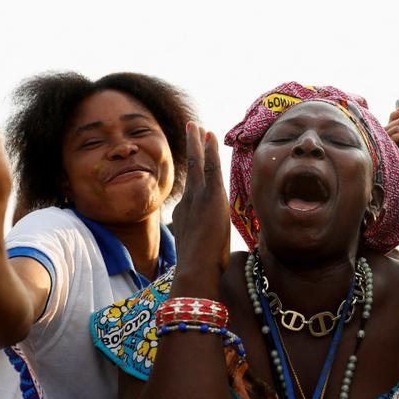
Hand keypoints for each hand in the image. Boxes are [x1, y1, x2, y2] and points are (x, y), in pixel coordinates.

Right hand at [170, 124, 229, 289]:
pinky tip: (209, 135)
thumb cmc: (200, 272)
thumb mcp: (201, 259)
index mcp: (184, 218)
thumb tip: (214, 261)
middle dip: (190, 150)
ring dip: (197, 143)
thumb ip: (204, 252)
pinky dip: (209, 150)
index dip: (197, 177)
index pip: (193, 193)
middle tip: (190, 130)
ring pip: (197, 164)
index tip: (199, 163)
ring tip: (196, 126)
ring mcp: (197, 199)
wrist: (195, 271)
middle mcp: (188, 204)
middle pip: (190, 171)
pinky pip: (209, 167)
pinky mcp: (210, 197)